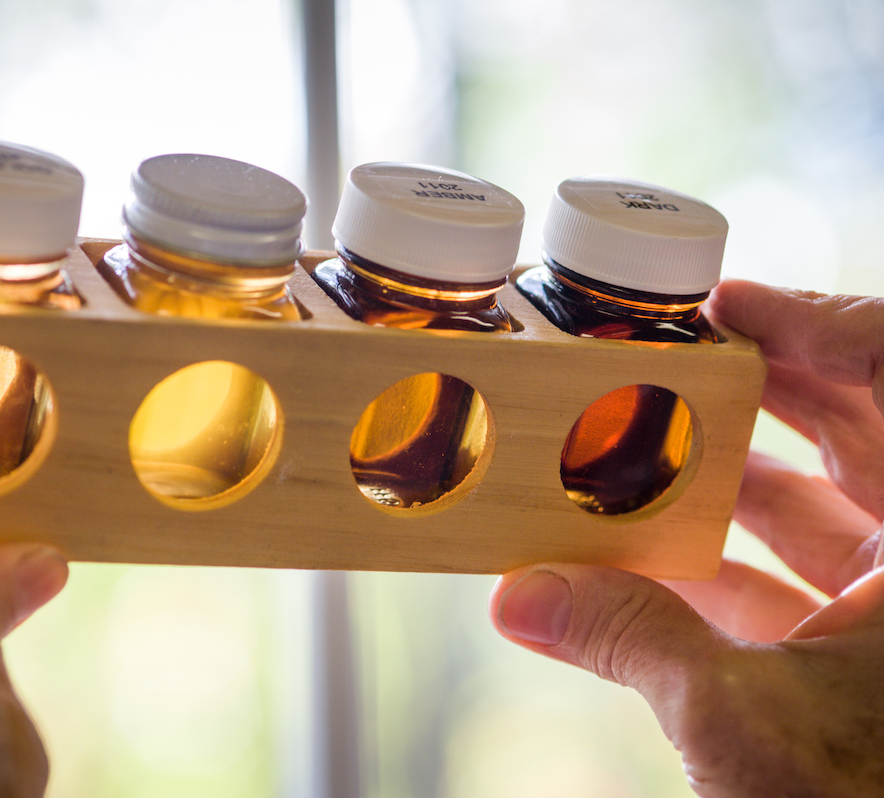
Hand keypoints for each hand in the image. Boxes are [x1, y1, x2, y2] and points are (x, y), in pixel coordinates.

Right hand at [490, 279, 883, 797]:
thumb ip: (628, 641)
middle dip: (756, 391)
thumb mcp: (745, 723)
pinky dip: (721, 568)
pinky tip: (640, 560)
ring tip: (633, 451)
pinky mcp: (868, 671)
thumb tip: (520, 596)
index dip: (823, 323)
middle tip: (665, 360)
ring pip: (822, 514)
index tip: (725, 306)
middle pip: (857, 433)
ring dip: (724, 482)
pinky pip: (797, 589)